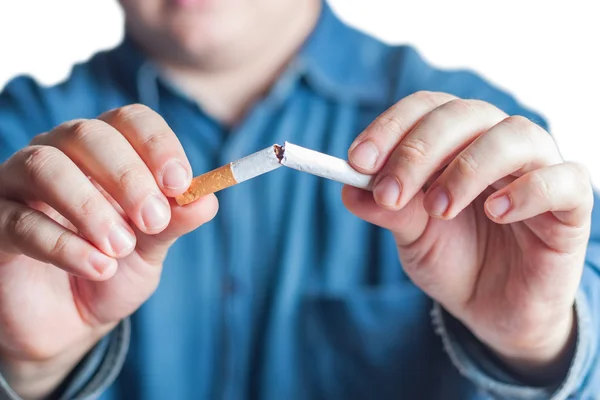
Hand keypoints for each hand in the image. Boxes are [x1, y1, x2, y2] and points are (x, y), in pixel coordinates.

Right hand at [0, 104, 217, 396]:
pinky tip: (99, 268)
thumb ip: (175, 221)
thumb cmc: (114, 270)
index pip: (130, 120)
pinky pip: (20, 221)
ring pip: (45, 167)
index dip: (157, 145)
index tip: (181, 183)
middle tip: (153, 220)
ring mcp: (18, 185)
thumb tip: (207, 199)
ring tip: (121, 248)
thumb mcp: (153, 248)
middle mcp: (60, 154)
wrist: (72, 321)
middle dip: (127, 177)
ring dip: (91, 207)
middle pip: (87, 134)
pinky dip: (65, 245)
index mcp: (105, 151)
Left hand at [343, 91, 592, 382]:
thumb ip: (387, 210)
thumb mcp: (411, 237)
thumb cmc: (454, 261)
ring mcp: (537, 167)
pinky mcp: (571, 202)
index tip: (357, 162)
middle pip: (461, 115)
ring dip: (467, 168)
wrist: (494, 309)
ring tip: (438, 209)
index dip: (389, 128)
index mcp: (454, 140)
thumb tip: (349, 188)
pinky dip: (527, 190)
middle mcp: (495, 141)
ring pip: (513, 135)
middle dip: (418, 152)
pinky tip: (497, 213)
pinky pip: (563, 179)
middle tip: (391, 193)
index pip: (424, 109)